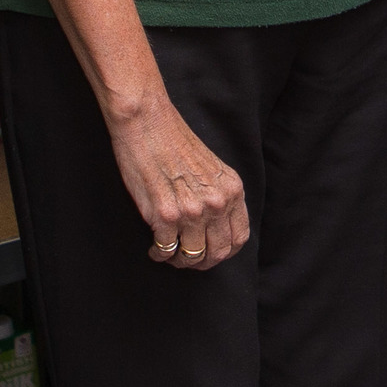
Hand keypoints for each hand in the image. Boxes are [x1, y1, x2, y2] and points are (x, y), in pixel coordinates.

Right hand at [110, 101, 248, 268]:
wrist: (148, 124)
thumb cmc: (175, 142)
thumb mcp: (213, 168)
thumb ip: (219, 195)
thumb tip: (216, 226)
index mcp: (232, 190)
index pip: (239, 238)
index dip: (225, 252)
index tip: (212, 254)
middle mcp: (216, 203)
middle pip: (218, 253)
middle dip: (203, 262)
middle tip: (188, 260)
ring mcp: (191, 211)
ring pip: (192, 256)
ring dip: (180, 261)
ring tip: (169, 254)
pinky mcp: (164, 215)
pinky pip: (166, 249)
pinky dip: (160, 254)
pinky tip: (155, 248)